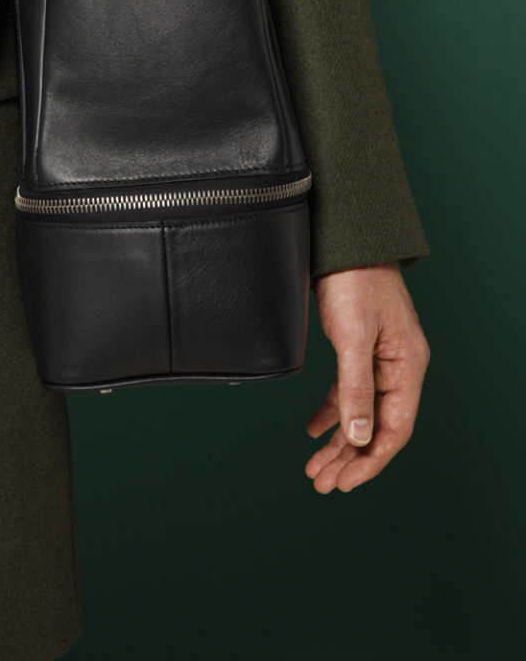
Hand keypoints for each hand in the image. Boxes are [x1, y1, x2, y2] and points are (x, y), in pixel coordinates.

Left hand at [304, 261, 429, 492]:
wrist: (343, 238)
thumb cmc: (353, 280)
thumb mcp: (352, 336)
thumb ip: (355, 387)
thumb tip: (357, 437)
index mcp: (407, 365)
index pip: (394, 428)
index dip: (369, 460)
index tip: (344, 482)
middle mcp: (397, 366)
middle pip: (376, 425)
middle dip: (349, 458)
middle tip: (321, 482)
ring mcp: (378, 357)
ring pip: (360, 412)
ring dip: (339, 441)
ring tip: (315, 468)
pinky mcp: (358, 346)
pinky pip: (348, 391)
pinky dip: (331, 412)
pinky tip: (314, 430)